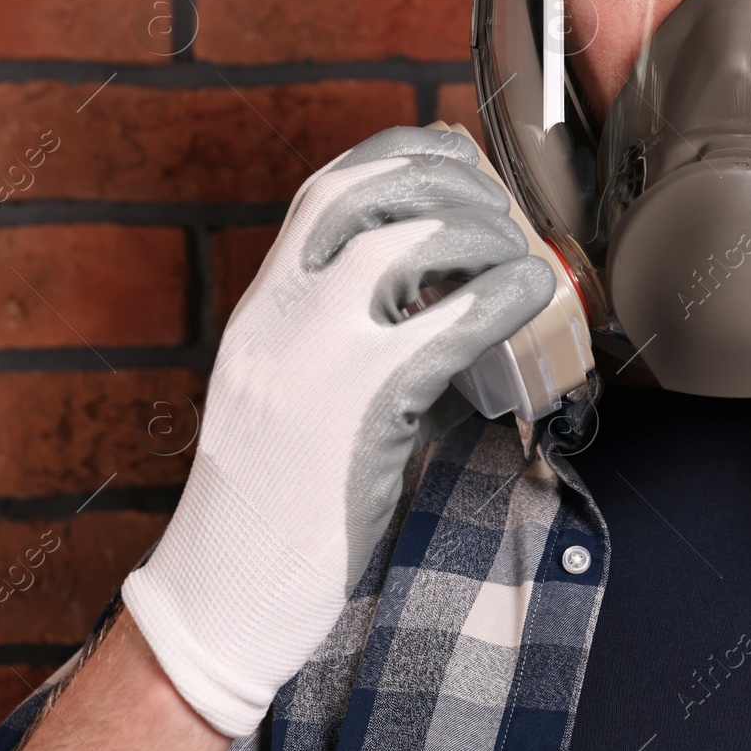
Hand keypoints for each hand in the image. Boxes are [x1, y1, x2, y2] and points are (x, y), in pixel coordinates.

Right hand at [121, 126, 555, 737]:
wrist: (221, 595)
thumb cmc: (273, 503)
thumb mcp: (293, 394)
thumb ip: (354, 342)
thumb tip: (451, 307)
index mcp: (263, 311)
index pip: (323, 190)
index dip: (399, 155)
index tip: (455, 156)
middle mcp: (278, 319)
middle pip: (362, 195)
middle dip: (445, 181)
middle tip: (498, 211)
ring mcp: (311, 361)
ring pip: (398, 244)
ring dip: (476, 233)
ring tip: (517, 256)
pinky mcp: (357, 412)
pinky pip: (442, 328)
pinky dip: (499, 298)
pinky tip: (529, 294)